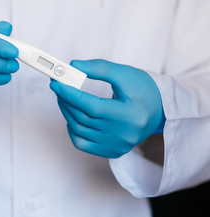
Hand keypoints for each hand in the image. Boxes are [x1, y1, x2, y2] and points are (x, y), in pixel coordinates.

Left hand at [50, 59, 165, 157]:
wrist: (159, 111)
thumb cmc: (143, 90)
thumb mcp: (124, 74)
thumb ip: (100, 68)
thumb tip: (74, 66)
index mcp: (130, 115)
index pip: (92, 107)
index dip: (70, 94)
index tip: (56, 82)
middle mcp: (124, 134)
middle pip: (83, 119)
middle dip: (66, 101)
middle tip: (58, 87)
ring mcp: (118, 145)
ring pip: (80, 131)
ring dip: (67, 113)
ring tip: (64, 98)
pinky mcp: (113, 151)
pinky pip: (83, 144)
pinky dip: (73, 130)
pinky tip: (72, 117)